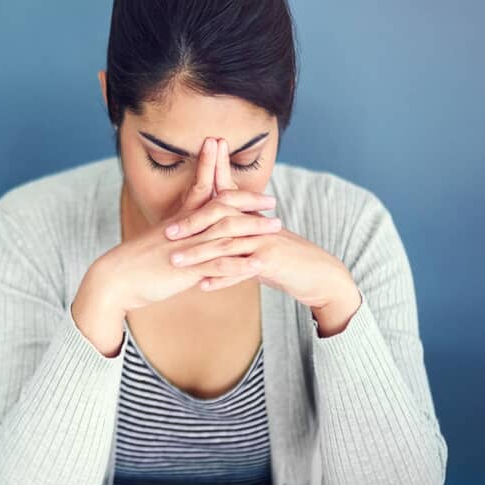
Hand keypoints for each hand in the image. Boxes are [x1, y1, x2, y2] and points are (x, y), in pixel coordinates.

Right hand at [94, 138, 277, 311]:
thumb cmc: (133, 263)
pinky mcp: (186, 270)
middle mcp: (184, 230)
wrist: (113, 279)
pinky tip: (259, 264)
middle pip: (221, 207)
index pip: (200, 188)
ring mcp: (186, 249)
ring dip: (253, 230)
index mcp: (177, 221)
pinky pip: (218, 266)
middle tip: (271, 199)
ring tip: (276, 227)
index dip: (215, 171)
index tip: (230, 159)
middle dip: (248, 201)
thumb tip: (185, 232)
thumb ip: (175, 236)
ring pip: (225, 234)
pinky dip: (240, 265)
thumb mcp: (156, 242)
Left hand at [165, 138, 357, 310]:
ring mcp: (263, 240)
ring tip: (176, 261)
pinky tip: (202, 285)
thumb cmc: (282, 258)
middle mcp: (255, 223)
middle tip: (167, 233)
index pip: (222, 198)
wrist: (317, 274)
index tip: (171, 208)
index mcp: (250, 216)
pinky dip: (220, 279)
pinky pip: (241, 269)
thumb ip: (233, 235)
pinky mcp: (271, 260)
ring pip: (226, 244)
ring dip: (199, 253)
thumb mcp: (256, 241)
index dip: (196, 202)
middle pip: (219, 217)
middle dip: (191, 224)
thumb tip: (208, 233)